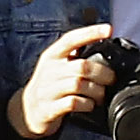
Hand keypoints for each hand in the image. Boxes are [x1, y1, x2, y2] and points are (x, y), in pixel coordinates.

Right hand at [10, 22, 123, 139]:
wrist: (29, 109)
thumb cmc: (51, 84)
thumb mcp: (57, 66)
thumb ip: (75, 56)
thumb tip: (103, 48)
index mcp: (52, 56)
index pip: (71, 39)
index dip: (90, 33)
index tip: (108, 29)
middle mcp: (49, 71)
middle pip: (82, 66)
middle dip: (103, 73)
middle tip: (111, 79)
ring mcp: (47, 90)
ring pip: (78, 85)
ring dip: (96, 91)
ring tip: (101, 95)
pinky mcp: (49, 108)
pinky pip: (72, 103)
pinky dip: (86, 104)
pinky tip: (89, 104)